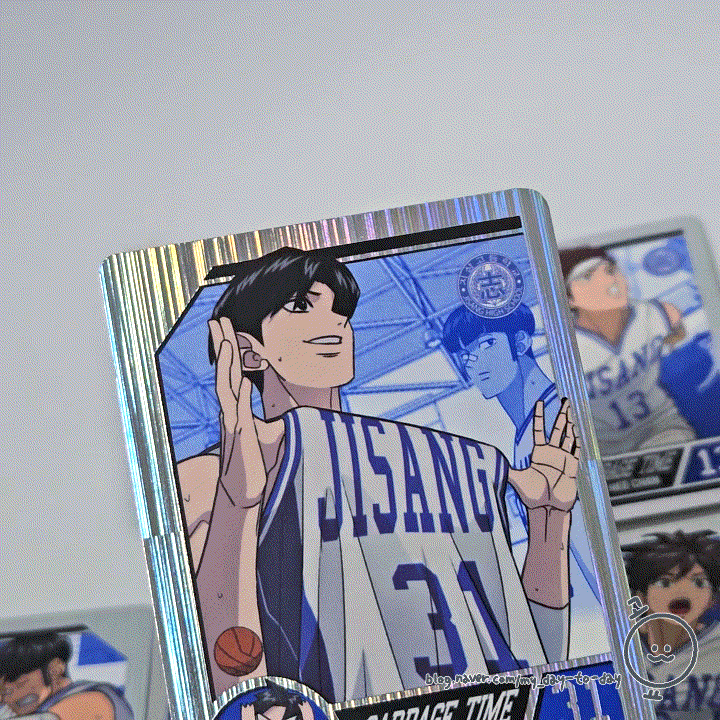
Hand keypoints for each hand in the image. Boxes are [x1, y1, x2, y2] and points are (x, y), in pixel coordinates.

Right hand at [209, 317, 266, 507]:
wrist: (244, 492)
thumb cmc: (254, 464)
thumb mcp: (267, 437)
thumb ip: (272, 421)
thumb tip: (288, 414)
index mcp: (235, 408)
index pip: (230, 372)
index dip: (228, 351)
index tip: (226, 328)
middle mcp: (230, 412)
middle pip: (225, 372)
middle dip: (223, 346)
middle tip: (217, 321)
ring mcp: (233, 424)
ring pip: (227, 388)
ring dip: (228, 365)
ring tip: (229, 341)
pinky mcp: (240, 438)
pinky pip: (240, 414)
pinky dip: (242, 398)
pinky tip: (245, 382)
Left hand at [509, 399, 577, 511]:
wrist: (547, 508)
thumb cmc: (531, 495)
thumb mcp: (516, 479)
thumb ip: (505, 469)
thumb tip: (489, 462)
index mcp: (538, 453)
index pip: (539, 429)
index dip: (540, 416)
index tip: (540, 401)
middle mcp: (552, 453)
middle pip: (558, 429)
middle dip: (561, 414)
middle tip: (565, 400)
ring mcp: (563, 459)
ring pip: (568, 436)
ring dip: (570, 423)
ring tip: (572, 409)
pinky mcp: (572, 466)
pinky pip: (576, 449)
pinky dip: (577, 439)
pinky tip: (577, 429)